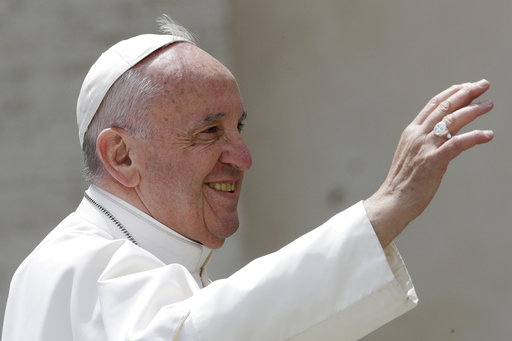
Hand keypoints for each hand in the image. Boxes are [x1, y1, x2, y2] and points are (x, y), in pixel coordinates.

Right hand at [364, 80, 493, 246]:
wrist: (393, 200)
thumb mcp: (411, 155)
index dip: (452, 93)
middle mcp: (418, 135)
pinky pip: (457, 144)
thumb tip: (443, 137)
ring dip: (473, 110)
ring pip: (452, 120)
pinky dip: (474, 137)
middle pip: (445, 107)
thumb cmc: (403, 182)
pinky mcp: (433, 161)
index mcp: (411, 132)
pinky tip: (488, 134)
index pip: (433, 105)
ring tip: (488, 104)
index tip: (466, 86)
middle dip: (466, 93)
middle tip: (483, 85)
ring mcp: (425, 147)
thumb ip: (424, 143)